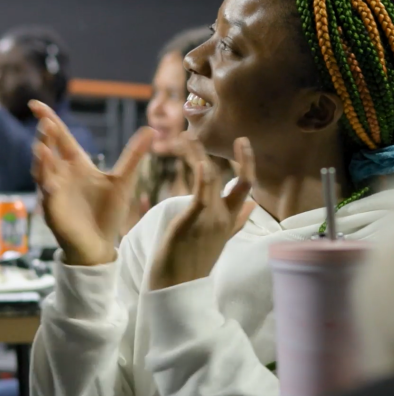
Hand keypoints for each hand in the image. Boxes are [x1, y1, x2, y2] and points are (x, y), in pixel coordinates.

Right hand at [30, 100, 153, 265]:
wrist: (101, 244)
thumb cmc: (108, 212)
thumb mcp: (123, 180)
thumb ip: (134, 155)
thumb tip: (151, 129)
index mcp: (77, 164)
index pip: (62, 138)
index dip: (50, 120)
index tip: (36, 105)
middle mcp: (62, 174)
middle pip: (50, 148)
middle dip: (45, 135)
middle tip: (44, 120)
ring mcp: (55, 190)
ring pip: (43, 169)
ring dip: (41, 157)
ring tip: (43, 144)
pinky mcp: (53, 208)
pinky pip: (47, 193)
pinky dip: (46, 183)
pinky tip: (48, 177)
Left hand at [149, 136, 255, 289]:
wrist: (175, 289)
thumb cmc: (191, 264)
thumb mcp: (216, 240)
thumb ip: (234, 223)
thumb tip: (251, 208)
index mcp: (228, 223)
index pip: (245, 191)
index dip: (247, 166)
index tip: (243, 146)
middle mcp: (224, 219)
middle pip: (243, 185)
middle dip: (245, 160)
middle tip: (241, 139)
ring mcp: (210, 221)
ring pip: (214, 181)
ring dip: (200, 155)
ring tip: (188, 137)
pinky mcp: (192, 222)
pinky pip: (202, 196)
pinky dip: (204, 177)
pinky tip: (202, 162)